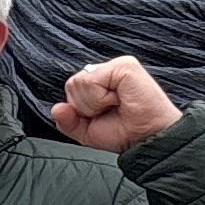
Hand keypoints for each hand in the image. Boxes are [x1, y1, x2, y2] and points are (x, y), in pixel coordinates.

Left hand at [49, 54, 181, 153]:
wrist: (148, 139)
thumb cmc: (126, 133)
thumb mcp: (88, 132)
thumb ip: (69, 121)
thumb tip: (56, 108)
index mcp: (100, 82)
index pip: (72, 89)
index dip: (80, 109)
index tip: (104, 115)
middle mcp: (107, 71)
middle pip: (72, 84)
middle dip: (86, 106)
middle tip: (111, 111)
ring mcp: (117, 66)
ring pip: (79, 82)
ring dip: (94, 103)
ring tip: (117, 105)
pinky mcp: (125, 65)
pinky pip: (92, 81)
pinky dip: (101, 98)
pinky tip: (120, 100)